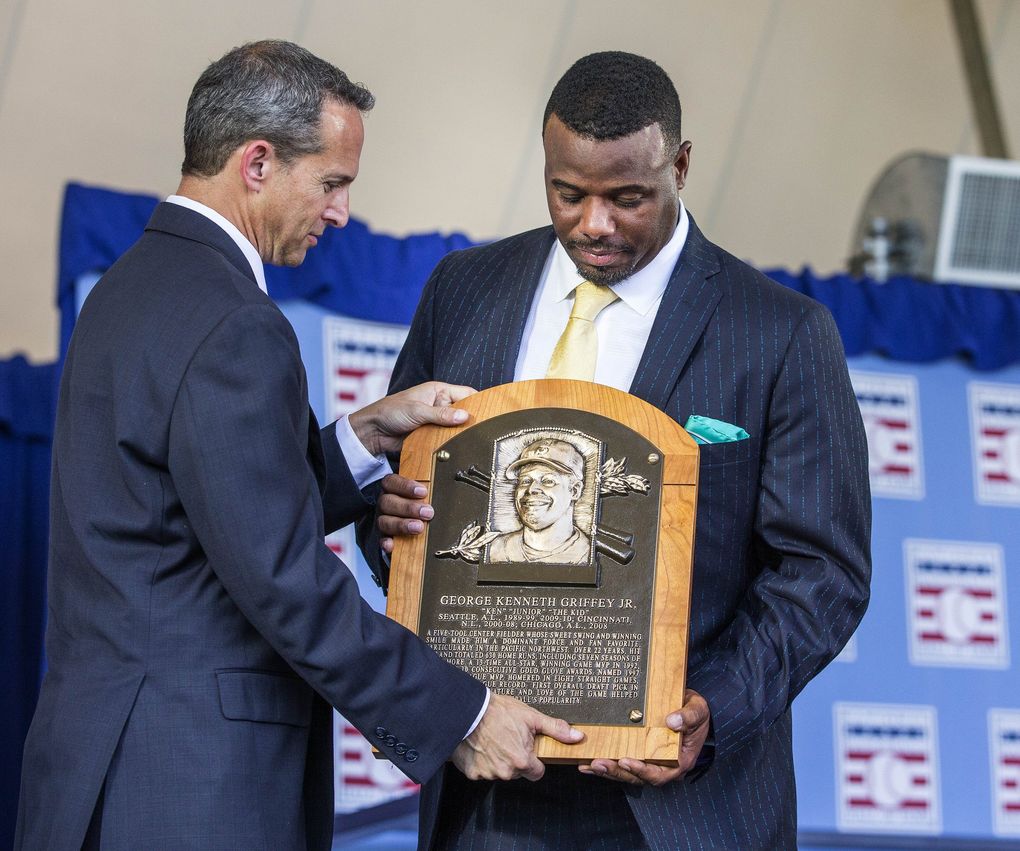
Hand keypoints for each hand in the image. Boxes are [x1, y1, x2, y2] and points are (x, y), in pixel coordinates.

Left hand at [348, 381, 474, 455]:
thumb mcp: (417, 411)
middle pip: (464, 413)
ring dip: (461, 436)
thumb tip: (464, 416)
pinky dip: (451, 445)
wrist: (372, 432)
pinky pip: (446, 440)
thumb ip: (441, 414)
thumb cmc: (391, 412)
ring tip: (475, 444)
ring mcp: (437, 422)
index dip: (479, 402)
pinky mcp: (432, 436)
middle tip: (484, 433)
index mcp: (439, 391)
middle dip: (471, 423)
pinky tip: (459, 451)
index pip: (467, 394)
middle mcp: (441, 405)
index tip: (492, 413)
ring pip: (456, 429)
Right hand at [377, 473, 433, 553]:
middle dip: (408, 507)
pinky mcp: (383, 536)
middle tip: (427, 512)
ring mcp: (383, 519)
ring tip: (419, 527)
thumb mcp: (422, 493)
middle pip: (388, 502)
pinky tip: (391, 545)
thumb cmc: (419, 501)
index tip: (423, 492)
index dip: (406, 486)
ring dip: (402, 524)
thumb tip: (445, 492)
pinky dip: (386, 542)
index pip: (392, 482)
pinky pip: (381, 539)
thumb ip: (427, 492)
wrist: (409, 516)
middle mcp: (385, 503)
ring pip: (384, 521)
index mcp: (391, 488)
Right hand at [452, 693, 583, 781]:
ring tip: (494, 740)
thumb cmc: (498, 711)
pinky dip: (482, 761)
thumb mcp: (531, 716)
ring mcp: (488, 774)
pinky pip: (482, 771)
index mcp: (522, 761)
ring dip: (499, 760)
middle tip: (508, 740)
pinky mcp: (472, 772)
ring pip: (500, 772)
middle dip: (516, 759)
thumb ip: (555, 729)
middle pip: (518, 772)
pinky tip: (481, 746)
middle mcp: (505, 772)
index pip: (537, 773)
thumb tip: (576, 737)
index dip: (534, 761)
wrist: (467, 709)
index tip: (527, 748)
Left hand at [578, 689, 710, 785]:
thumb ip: (688, 716)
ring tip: (589, 765)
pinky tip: (588, 763)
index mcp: (679, 761)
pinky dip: (606, 765)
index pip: (659, 773)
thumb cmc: (695, 712)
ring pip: (627, 773)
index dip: (642, 770)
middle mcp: (664, 767)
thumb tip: (672, 721)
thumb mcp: (697, 710)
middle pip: (638, 777)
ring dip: (608, 771)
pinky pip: (622, 764)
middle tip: (598, 764)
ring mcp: (651, 763)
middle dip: (617, 772)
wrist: (691, 710)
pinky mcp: (640, 756)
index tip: (626, 761)